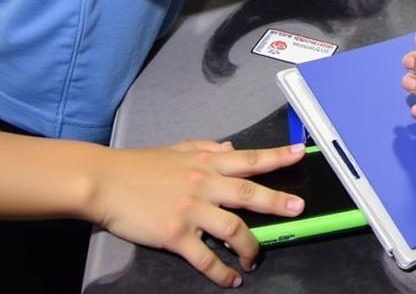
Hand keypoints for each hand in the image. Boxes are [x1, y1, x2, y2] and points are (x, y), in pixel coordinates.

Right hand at [89, 140, 305, 287]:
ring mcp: (191, 210)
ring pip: (233, 227)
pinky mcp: (174, 234)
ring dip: (250, 245)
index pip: (250, 158)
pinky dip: (220, 270)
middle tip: (298, 209)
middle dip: (277, 202)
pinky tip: (230, 278)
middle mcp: (205, 183)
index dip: (277, 156)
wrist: (106, 182)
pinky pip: (204, 256)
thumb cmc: (142, 164)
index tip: (300, 154)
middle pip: (249, 193)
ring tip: (257, 258)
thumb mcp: (180, 148)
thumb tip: (232, 147)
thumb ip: (208, 148)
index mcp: (208, 161)